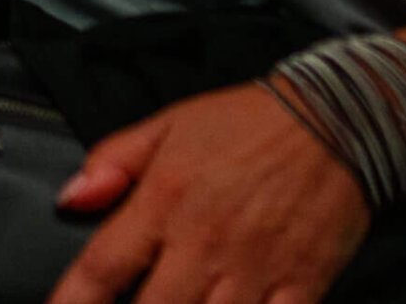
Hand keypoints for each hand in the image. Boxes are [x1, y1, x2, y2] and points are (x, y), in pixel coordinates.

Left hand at [47, 82, 368, 303]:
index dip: (72, 302)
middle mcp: (204, 243)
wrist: (337, 119)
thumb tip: (68, 199)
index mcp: (163, 202)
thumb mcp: (166, 126)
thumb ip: (112, 163)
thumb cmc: (244, 124)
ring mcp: (255, 270)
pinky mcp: (303, 285)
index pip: (102, 266)